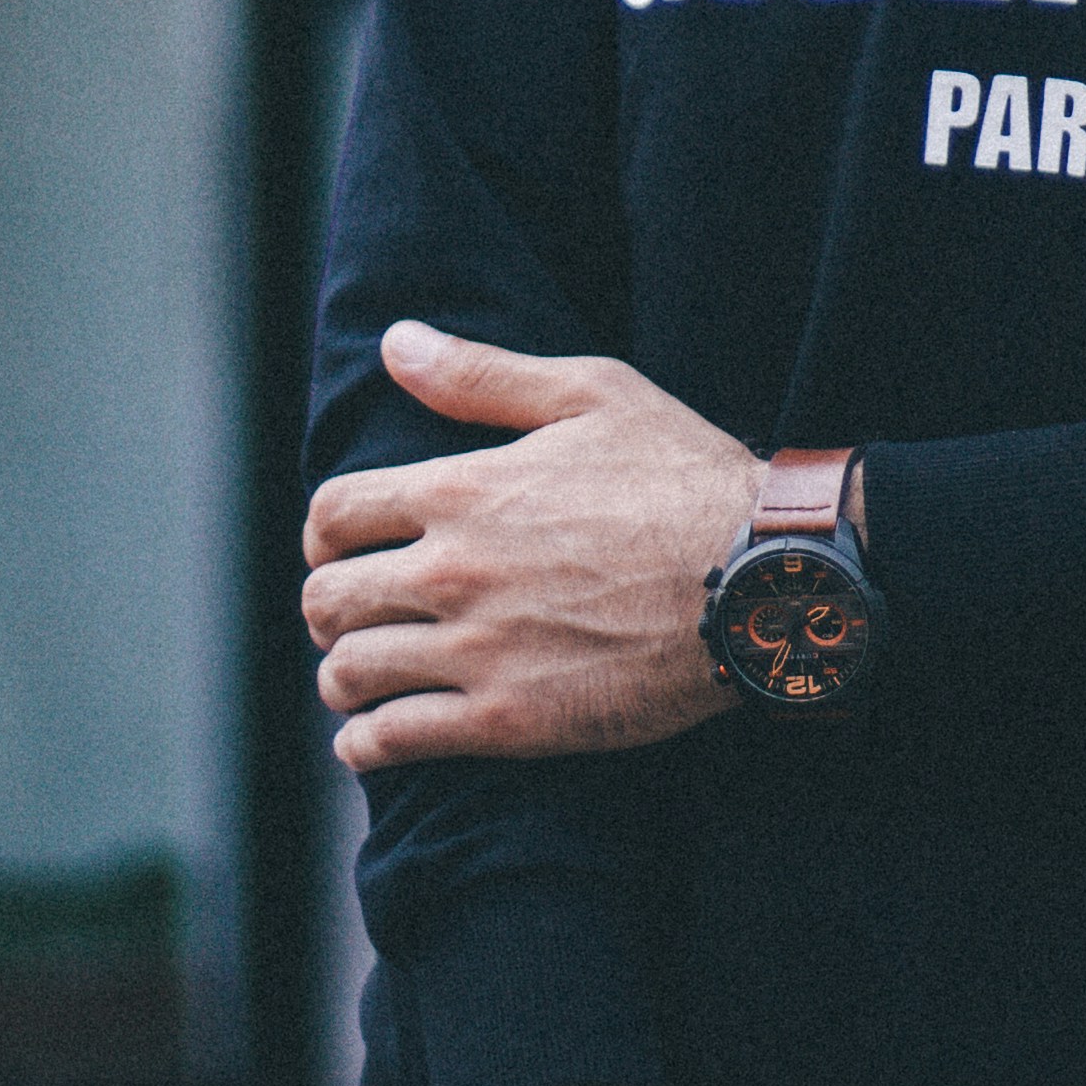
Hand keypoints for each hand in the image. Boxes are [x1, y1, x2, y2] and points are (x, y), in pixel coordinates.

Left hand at [302, 325, 758, 767]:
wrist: (759, 578)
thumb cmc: (684, 476)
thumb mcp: (590, 393)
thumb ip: (480, 373)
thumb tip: (396, 342)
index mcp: (462, 489)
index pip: (335, 512)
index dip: (326, 531)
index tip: (338, 546)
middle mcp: (453, 570)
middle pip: (328, 597)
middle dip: (328, 605)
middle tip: (352, 614)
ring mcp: (478, 650)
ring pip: (349, 673)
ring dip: (342, 676)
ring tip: (358, 678)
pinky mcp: (510, 721)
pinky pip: (394, 742)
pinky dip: (366, 744)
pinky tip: (371, 739)